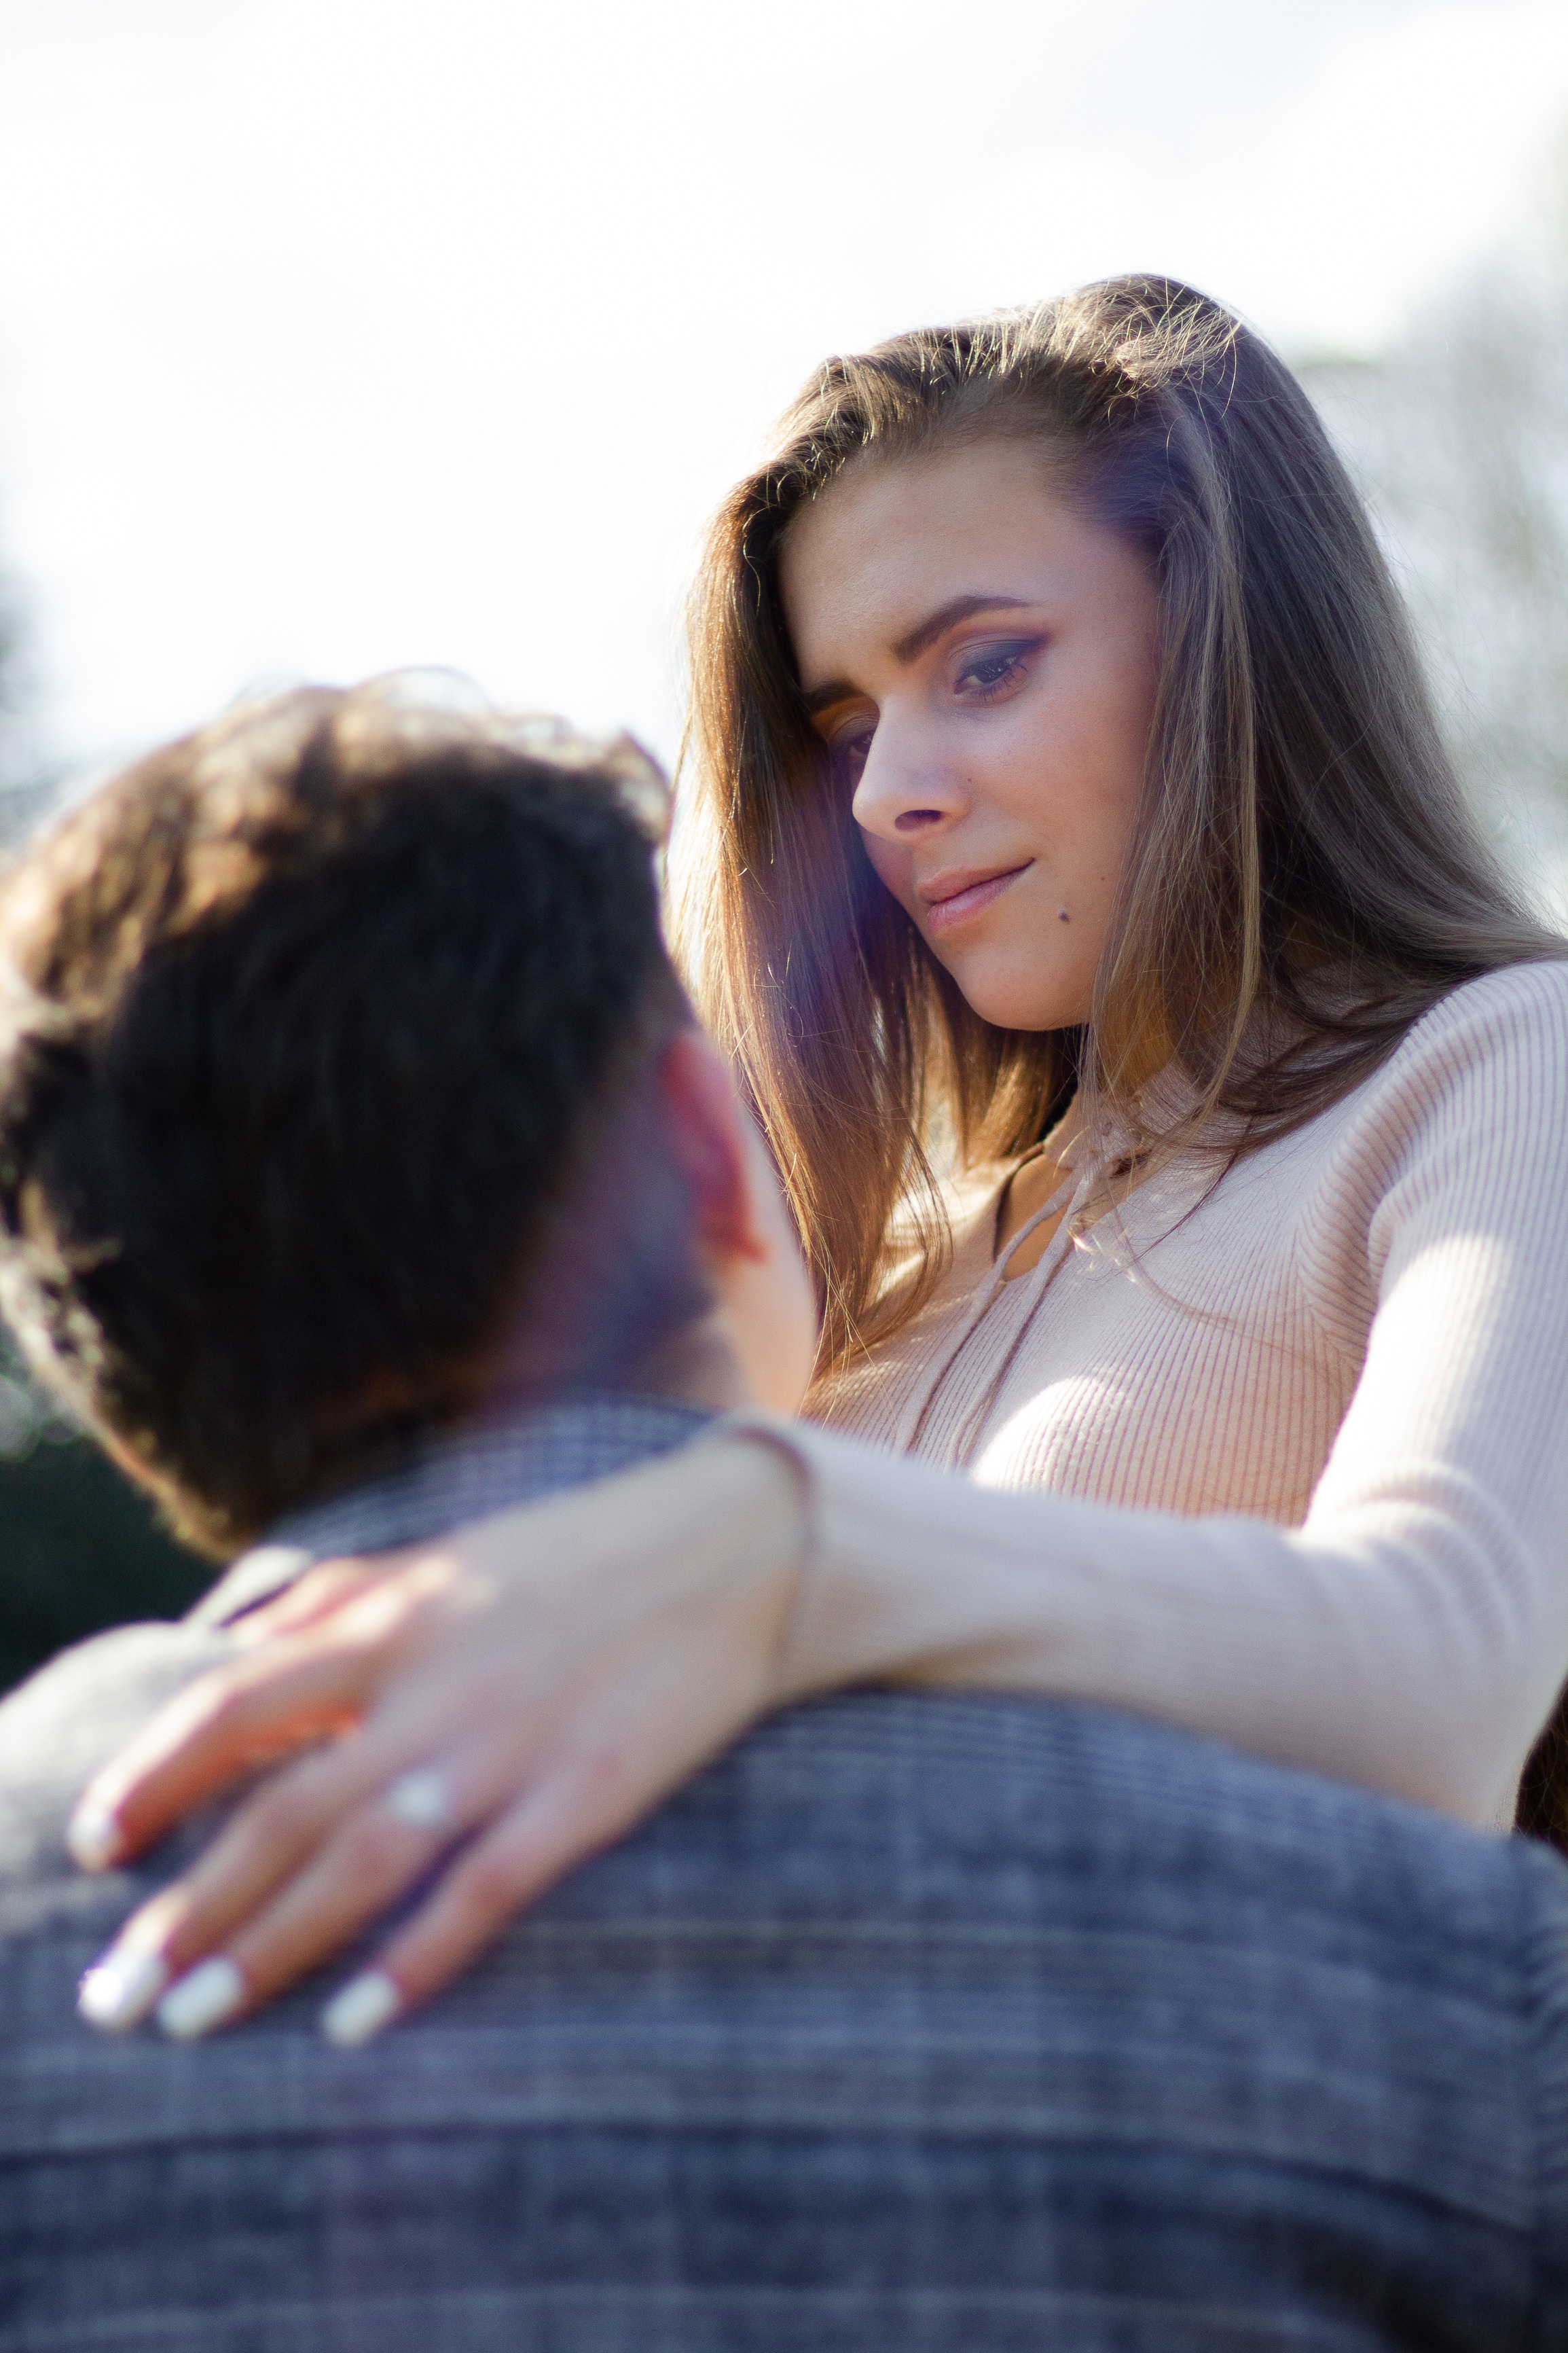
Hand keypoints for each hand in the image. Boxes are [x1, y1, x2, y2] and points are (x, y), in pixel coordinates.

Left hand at [72, 1435, 806, 2043]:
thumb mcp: (439, 1554)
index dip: (153, 1776)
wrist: (736, 1547)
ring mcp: (511, 1741)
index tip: (94, 1843)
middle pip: (281, 1810)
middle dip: (188, 1912)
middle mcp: (435, 1681)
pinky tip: (355, 2025)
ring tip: (191, 2023)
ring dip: (269, 1947)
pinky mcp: (588, 1791)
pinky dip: (417, 1960)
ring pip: (363, 1861)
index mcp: (392, 1616)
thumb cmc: (574, 1555)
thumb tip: (223, 1643)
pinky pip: (486, 1890)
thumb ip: (329, 1597)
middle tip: (113, 1999)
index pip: (235, 1702)